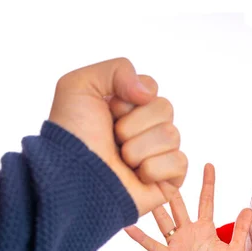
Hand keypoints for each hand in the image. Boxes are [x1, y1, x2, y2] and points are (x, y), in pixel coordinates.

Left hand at [48, 57, 187, 215]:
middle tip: (114, 138)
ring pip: (172, 135)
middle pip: (166, 109)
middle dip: (135, 124)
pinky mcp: (168, 180)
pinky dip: (153, 169)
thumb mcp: (80, 86)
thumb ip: (118, 68)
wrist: (73, 178)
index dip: (130, 98)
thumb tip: (148, 93)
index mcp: (128, 109)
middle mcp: (145, 130)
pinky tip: (136, 176)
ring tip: (121, 161)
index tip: (109, 111)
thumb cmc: (72, 137)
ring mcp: (158, 155)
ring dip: (139, 148)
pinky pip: (179, 162)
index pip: (151, 89)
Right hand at [124, 163, 251, 250]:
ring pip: (164, 219)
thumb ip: (240, 230)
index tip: (208, 165)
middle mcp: (189, 231)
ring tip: (145, 188)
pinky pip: (153, 245)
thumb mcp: (235, 250)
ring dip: (156, 205)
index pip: (206, 200)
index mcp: (205, 228)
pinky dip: (140, 237)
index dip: (208, 183)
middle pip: (180, 204)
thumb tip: (248, 208)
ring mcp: (177, 243)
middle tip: (165, 167)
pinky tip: (128, 226)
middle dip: (173, 187)